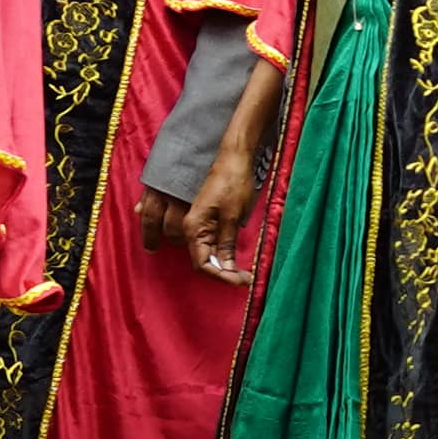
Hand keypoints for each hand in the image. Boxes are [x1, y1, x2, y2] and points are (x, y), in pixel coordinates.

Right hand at [179, 138, 265, 282]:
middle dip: (223, 272)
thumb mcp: (233, 216)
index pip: (203, 264)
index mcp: (194, 228)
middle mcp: (191, 228)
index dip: (222, 276)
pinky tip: (226, 261)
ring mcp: (197, 222)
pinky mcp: (205, 218)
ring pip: (205, 253)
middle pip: (203, 260)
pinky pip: (207, 242)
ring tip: (241, 271)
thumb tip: (225, 268)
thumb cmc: (233, 183)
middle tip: (246, 277)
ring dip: (221, 264)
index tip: (243, 281)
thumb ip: (226, 243)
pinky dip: (218, 253)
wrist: (234, 158)